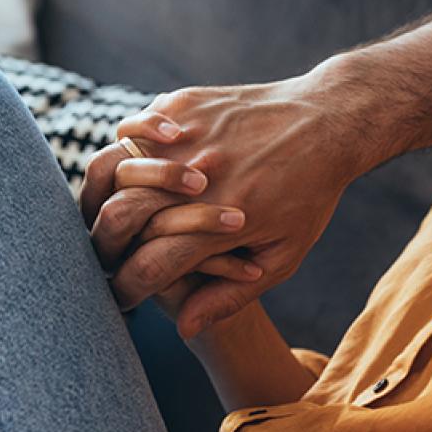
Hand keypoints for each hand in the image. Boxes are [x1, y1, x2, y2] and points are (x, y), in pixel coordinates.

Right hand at [82, 63, 381, 337]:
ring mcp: (190, 136)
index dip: (126, 289)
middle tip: (106, 255)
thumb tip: (183, 328)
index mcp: (224, 220)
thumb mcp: (286, 253)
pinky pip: (133, 127)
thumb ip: (232, 294)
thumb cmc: (311, 193)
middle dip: (102, 246)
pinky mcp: (185, 104)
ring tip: (109, 209)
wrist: (329, 121)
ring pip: (112, 167)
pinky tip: (137, 159)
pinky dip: (126, 147)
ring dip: (102, 195)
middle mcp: (201, 179)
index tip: (123, 296)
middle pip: (117, 218)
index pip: (147, 267)